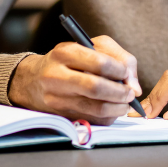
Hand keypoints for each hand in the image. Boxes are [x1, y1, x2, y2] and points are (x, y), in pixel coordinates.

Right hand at [8, 36, 141, 124]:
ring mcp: (56, 99)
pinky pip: (91, 120)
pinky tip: (112, 110)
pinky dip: (107, 117)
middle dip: (120, 92)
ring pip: (95, 108)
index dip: (119, 70)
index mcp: (64, 52)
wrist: (33, 80)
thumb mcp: (89, 47)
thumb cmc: (67, 61)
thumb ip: (117, 58)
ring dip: (117, 108)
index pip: (99, 62)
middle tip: (130, 93)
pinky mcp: (60, 115)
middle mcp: (56, 75)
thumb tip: (134, 86)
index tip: (127, 73)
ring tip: (125, 103)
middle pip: (96, 88)